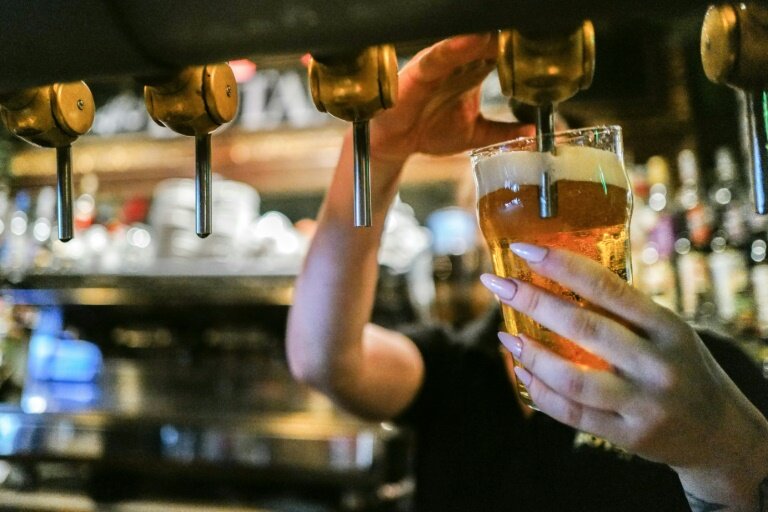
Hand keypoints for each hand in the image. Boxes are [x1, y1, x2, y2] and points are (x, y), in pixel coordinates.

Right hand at [370, 33, 531, 166]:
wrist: (397, 144)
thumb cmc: (430, 130)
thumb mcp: (475, 135)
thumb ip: (502, 132)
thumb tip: (533, 134)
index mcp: (474, 72)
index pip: (502, 52)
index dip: (520, 49)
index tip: (544, 47)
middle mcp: (458, 63)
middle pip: (487, 41)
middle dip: (506, 38)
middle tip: (532, 34)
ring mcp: (439, 65)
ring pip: (465, 43)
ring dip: (486, 37)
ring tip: (506, 33)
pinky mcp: (419, 71)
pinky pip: (437, 55)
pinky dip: (454, 47)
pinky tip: (471, 40)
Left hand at [479, 244, 767, 482]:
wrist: (718, 432)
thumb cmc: (680, 364)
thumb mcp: (667, 330)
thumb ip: (624, 309)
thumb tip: (558, 273)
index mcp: (667, 326)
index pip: (608, 288)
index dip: (562, 266)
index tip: (523, 250)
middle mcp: (657, 364)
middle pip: (584, 329)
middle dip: (532, 302)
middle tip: (497, 285)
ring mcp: (644, 403)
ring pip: (573, 378)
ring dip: (530, 354)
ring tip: (504, 337)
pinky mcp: (629, 435)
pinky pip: (573, 413)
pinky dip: (541, 392)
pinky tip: (522, 372)